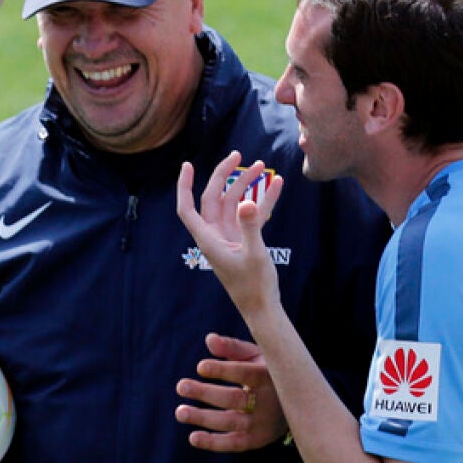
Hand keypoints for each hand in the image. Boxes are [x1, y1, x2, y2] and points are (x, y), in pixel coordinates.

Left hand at [175, 150, 284, 315]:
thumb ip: (251, 226)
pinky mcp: (243, 240)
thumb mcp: (255, 254)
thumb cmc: (254, 286)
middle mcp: (215, 235)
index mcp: (208, 239)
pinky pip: (251, 215)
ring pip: (234, 203)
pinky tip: (277, 185)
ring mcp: (229, 236)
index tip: (188, 165)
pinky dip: (262, 201)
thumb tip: (248, 202)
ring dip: (246, 185)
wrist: (262, 307)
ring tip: (262, 166)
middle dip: (224, 175)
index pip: (188, 208)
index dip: (185, 187)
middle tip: (238, 155)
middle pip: (213, 198)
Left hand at [176, 333, 289, 451]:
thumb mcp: (257, 355)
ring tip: (180, 411)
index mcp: (270, 376)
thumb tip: (210, 339)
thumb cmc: (269, 372)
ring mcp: (263, 423)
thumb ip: (233, 347)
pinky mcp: (257, 439)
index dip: (223, 371)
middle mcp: (269, 402)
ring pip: (231, 422)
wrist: (301, 403)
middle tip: (180, 386)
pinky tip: (193, 437)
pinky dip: (213, 443)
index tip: (200, 367)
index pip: (245, 373)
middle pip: (234, 399)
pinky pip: (234, 444)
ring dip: (203, 418)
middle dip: (206, 393)